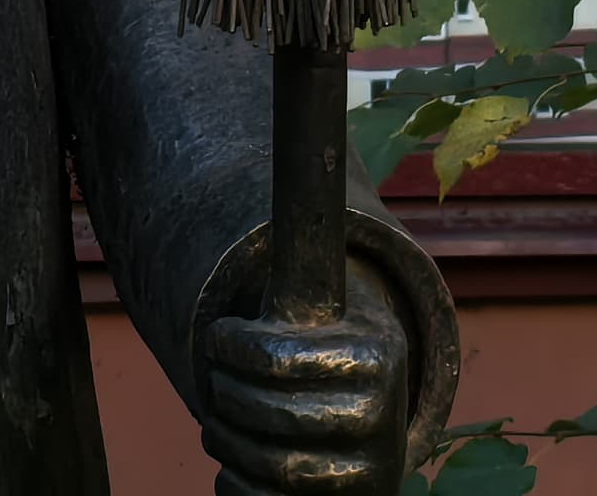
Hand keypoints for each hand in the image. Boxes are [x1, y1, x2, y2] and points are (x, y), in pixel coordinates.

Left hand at [198, 274, 411, 495]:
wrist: (373, 420)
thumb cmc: (326, 347)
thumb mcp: (319, 303)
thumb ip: (303, 255)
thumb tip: (295, 136)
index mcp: (377, 354)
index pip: (278, 358)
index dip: (234, 349)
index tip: (218, 338)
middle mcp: (385, 416)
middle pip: (269, 414)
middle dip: (224, 395)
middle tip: (212, 381)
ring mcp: (371, 471)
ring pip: (269, 463)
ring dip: (227, 439)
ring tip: (216, 421)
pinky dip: (239, 488)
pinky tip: (233, 466)